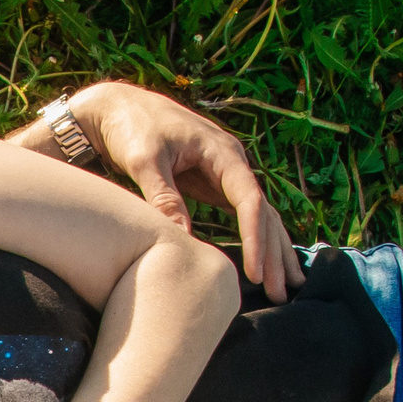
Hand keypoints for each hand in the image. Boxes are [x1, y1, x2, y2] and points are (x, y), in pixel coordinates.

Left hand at [66, 83, 304, 303]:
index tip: (255, 271)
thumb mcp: (145, 161)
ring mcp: (225, 174)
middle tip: (280, 293)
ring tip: (285, 287)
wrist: (117, 108)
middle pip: (263, 212)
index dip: (255, 238)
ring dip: (272, 251)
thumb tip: (183, 237)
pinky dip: (255, 240)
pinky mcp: (212, 185)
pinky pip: (242, 216)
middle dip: (274, 253)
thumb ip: (164, 196)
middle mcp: (232, 163)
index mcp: (222, 153)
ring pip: (259, 216)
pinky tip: (265, 265)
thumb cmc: (131, 128)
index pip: (250, 200)